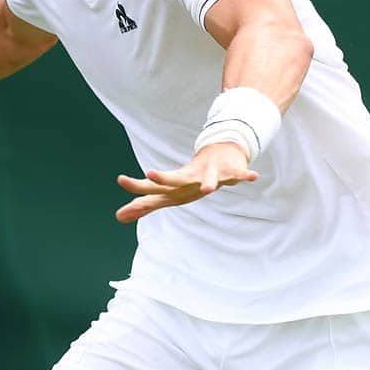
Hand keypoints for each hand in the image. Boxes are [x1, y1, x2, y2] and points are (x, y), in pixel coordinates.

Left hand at [114, 142, 258, 223]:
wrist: (219, 152)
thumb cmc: (189, 178)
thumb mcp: (168, 194)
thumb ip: (144, 206)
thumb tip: (117, 217)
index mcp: (176, 185)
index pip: (153, 188)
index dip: (137, 186)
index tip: (120, 180)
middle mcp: (190, 178)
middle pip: (175, 180)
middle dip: (164, 179)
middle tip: (149, 174)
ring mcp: (210, 173)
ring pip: (209, 179)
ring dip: (208, 183)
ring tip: (207, 190)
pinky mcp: (230, 171)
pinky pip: (238, 174)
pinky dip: (244, 175)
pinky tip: (252, 177)